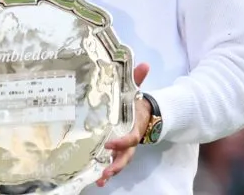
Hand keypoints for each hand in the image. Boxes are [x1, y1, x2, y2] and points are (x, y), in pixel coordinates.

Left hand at [98, 62, 151, 186]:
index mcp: (134, 127)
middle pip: (125, 156)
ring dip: (110, 171)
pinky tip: (96, 178)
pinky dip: (106, 171)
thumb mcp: (137, 90)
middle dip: (117, 165)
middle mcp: (130, 140)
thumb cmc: (138, 103)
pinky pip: (113, 162)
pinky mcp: (118, 150)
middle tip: (106, 171)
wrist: (147, 113)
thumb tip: (146, 64)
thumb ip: (139, 79)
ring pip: (119, 162)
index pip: (130, 138)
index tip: (108, 143)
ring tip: (100, 180)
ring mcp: (124, 148)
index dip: (121, 142)